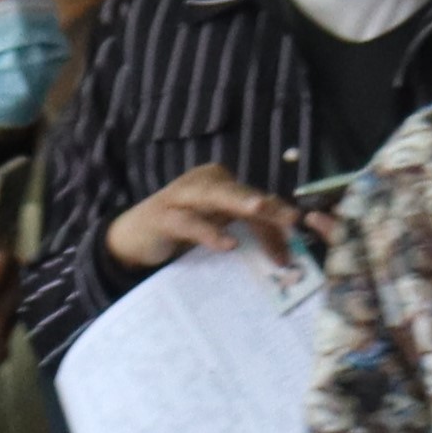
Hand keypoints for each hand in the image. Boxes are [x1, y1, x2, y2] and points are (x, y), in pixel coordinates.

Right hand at [0, 247, 21, 410]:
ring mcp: (1, 342)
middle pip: (13, 294)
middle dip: (15, 277)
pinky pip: (9, 333)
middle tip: (16, 263)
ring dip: (14, 298)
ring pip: (15, 313)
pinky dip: (7, 320)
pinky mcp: (2, 356)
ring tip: (12, 286)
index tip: (7, 248)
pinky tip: (2, 317)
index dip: (1, 261)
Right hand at [107, 162, 303, 274]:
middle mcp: (204, 183)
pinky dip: (209, 232)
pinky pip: (189, 222)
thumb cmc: (184, 231)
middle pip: (241, 193)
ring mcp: (181, 196)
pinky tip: (227, 243)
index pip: (257, 199)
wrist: (135, 239)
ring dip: (239, 203)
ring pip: (216, 196)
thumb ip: (248, 231)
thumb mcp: (219, 228)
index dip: (277, 219)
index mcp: (222, 183)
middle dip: (268, 206)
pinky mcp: (163, 216)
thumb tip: (287, 249)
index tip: (296, 242)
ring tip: (262, 210)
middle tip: (292, 217)